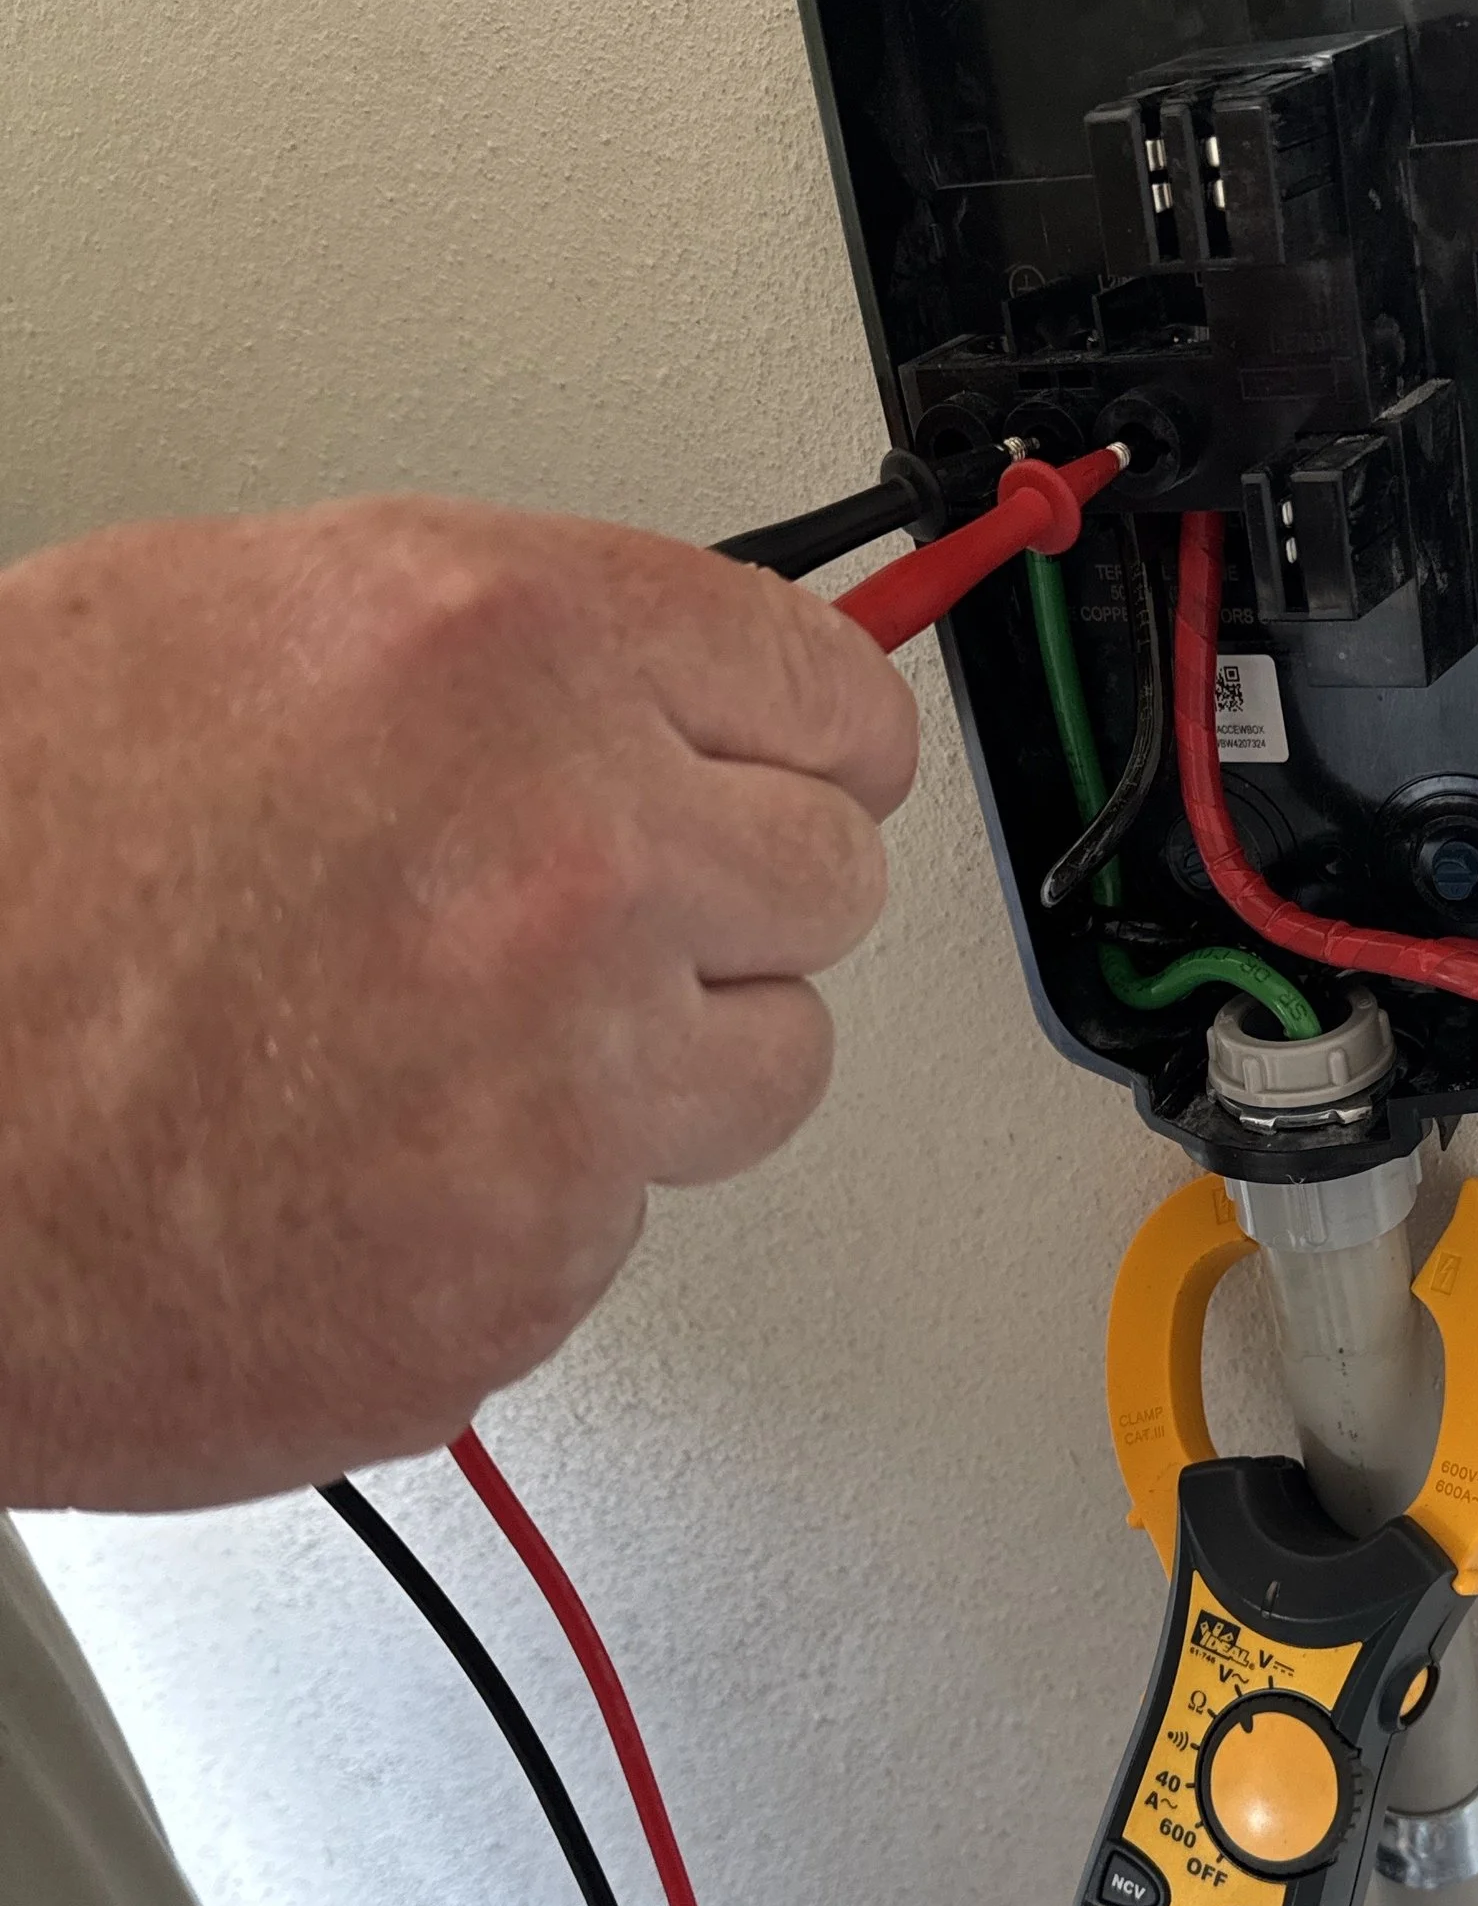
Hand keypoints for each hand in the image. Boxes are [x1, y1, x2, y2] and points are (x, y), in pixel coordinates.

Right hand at [0, 495, 917, 1508]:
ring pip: (766, 1068)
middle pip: (831, 882)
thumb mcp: (218, 630)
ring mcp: (563, 1087)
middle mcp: (574, 858)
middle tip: (607, 920)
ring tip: (454, 1050)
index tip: (804, 765)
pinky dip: (524, 1206)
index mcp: (507, 652)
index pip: (830, 689)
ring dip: (656, 1063)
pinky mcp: (523, 1274)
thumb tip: (640, 681)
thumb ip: (479, 659)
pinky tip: (367, 1160)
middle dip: (730, 899)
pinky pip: (619, 1223)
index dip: (807, 737)